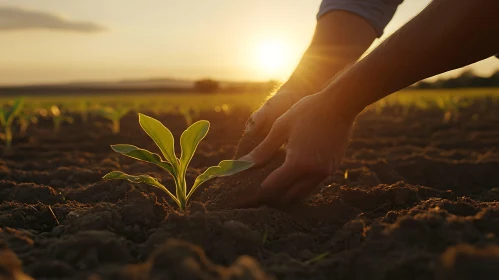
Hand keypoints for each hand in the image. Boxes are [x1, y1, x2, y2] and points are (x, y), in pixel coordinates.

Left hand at [240, 91, 357, 204]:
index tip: (246, 196)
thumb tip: (242, 165)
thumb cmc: (308, 112)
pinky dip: (299, 186)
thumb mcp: (281, 127)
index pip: (273, 188)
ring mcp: (325, 173)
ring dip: (286, 194)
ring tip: (272, 186)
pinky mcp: (332, 169)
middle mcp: (313, 173)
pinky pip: (312, 185)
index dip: (258, 193)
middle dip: (272, 197)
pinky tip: (290, 176)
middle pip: (288, 197)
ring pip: (301, 194)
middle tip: (257, 193)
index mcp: (298, 163)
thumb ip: (263, 150)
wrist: (340, 105)